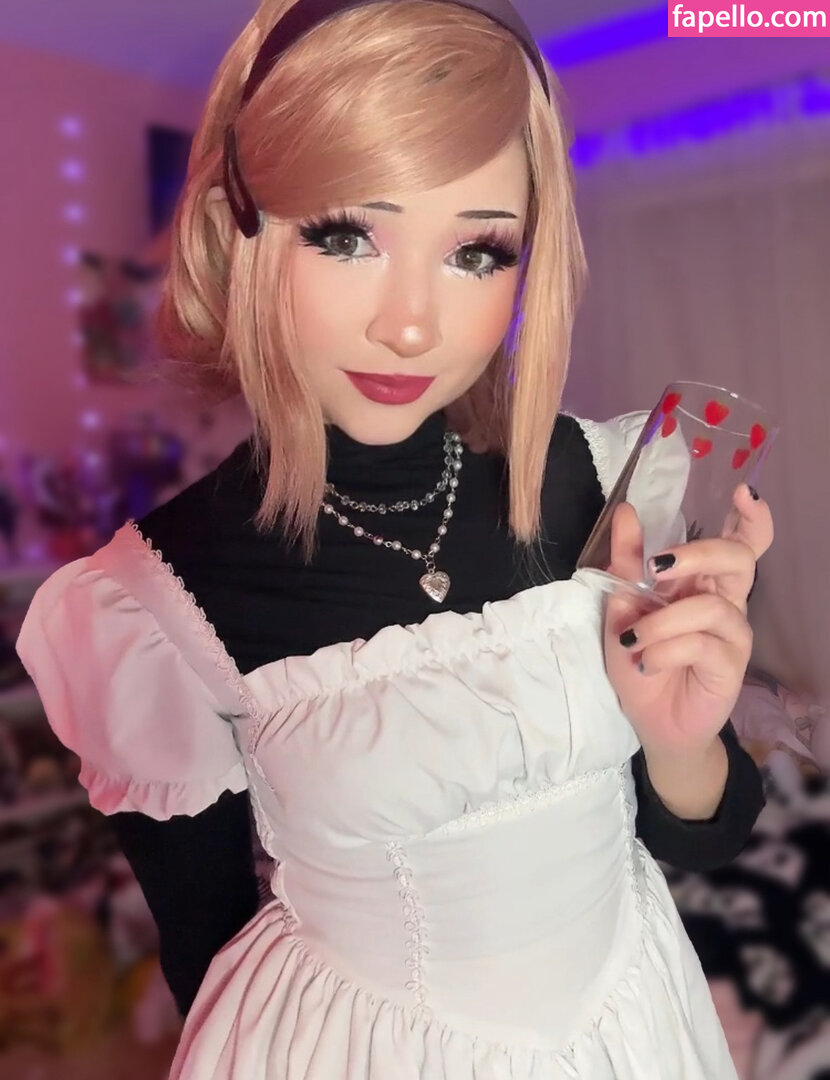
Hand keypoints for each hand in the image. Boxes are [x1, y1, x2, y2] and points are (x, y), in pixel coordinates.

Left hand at [602, 483, 773, 761]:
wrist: (649, 719)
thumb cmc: (640, 659)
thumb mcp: (622, 607)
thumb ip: (626, 562)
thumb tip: (627, 512)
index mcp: (702, 582)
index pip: (740, 543)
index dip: (750, 518)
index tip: (743, 491)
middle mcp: (726, 602)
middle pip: (737, 559)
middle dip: (698, 553)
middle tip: (659, 566)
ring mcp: (733, 635)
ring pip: (711, 607)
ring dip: (661, 622)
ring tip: (634, 641)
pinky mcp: (730, 666)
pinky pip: (702, 644)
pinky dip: (664, 650)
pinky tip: (646, 663)